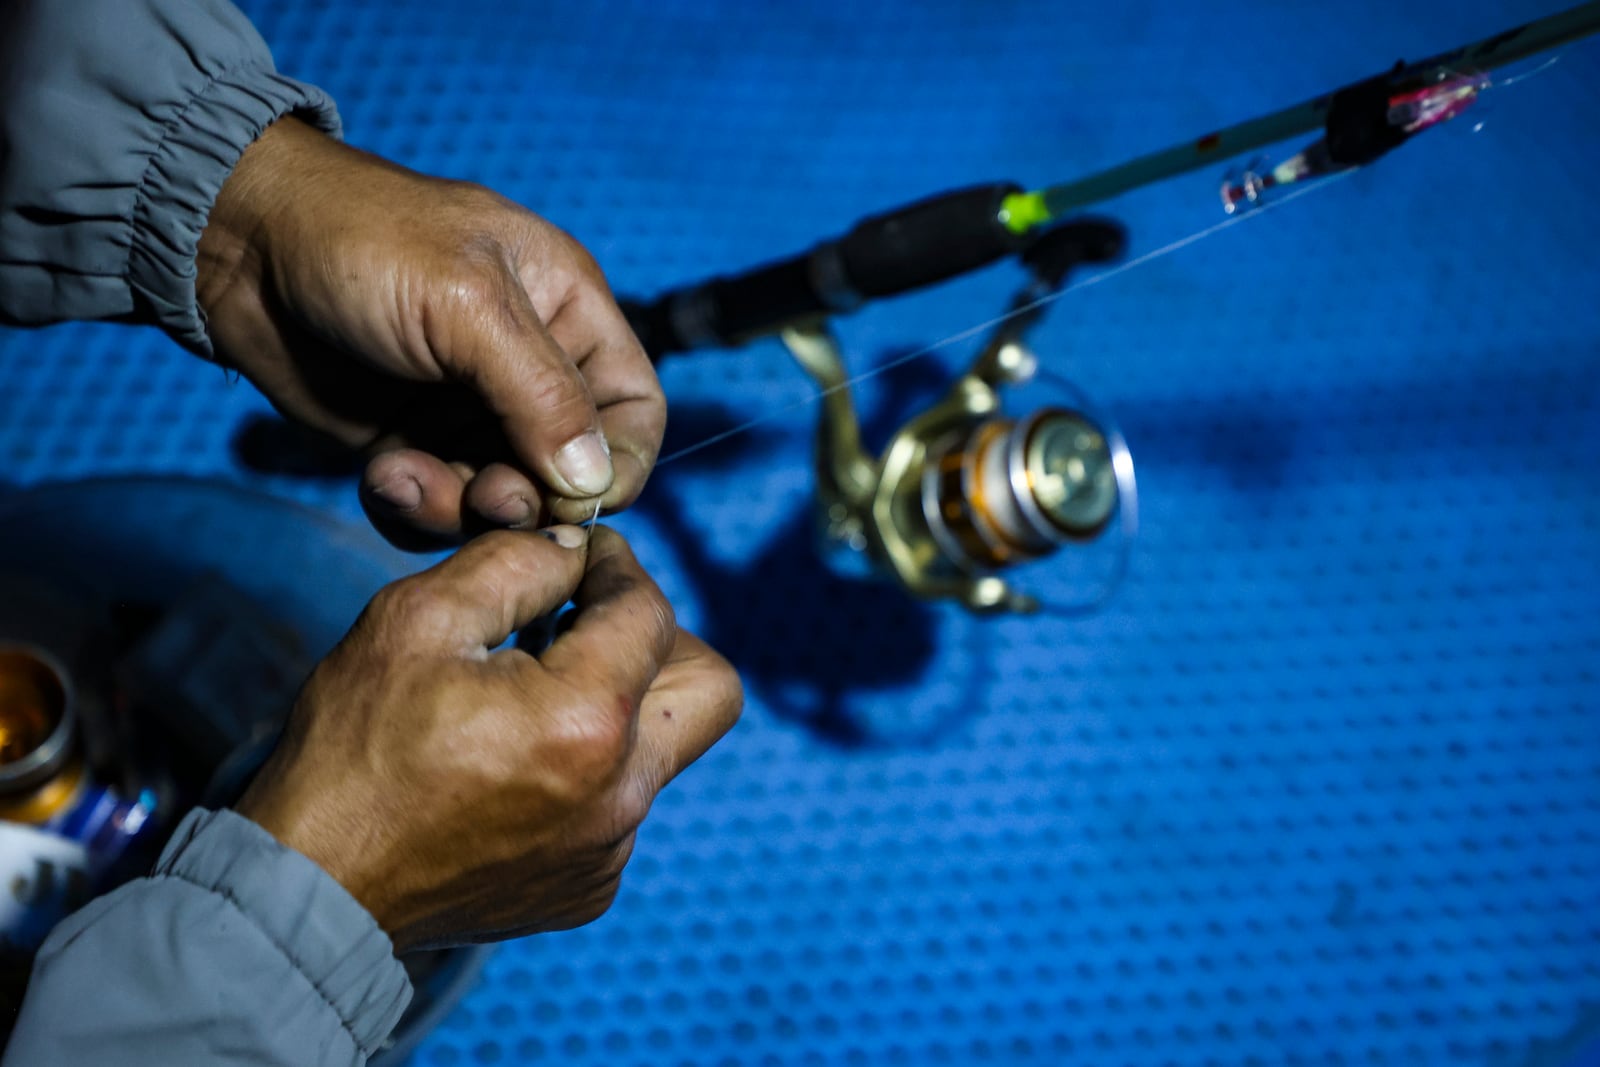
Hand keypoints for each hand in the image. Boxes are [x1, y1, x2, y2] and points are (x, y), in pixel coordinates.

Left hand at [196, 117, 663, 538]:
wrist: (239, 245)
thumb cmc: (361, 241)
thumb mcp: (467, 304)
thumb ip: (541, 394)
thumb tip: (595, 480)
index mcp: (568, 313)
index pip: (634, 411)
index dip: (620, 465)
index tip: (575, 500)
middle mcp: (528, 370)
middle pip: (567, 472)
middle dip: (525, 496)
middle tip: (481, 495)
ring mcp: (468, 412)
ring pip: (500, 500)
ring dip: (457, 507)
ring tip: (404, 475)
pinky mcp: (411, 445)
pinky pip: (436, 508)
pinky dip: (411, 509)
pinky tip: (378, 476)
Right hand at [235, 527, 740, 950]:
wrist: (309, 889)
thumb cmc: (352, 750)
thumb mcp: (415, 622)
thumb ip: (513, 564)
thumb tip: (575, 550)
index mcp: (587, 720)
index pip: (651, 612)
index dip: (619, 567)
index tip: (582, 558)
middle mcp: (621, 793)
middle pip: (711, 687)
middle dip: (663, 639)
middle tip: (594, 622)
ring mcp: (610, 849)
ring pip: (661, 748)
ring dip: (618, 705)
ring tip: (534, 692)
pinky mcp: (588, 887)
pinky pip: (620, 805)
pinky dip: (589, 769)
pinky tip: (514, 761)